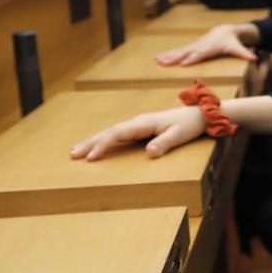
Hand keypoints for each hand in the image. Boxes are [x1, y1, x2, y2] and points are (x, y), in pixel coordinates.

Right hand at [70, 106, 206, 160]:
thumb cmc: (188, 125)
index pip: (118, 133)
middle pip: (109, 132)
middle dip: (90, 143)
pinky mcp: (140, 128)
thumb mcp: (179, 136)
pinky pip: (118, 134)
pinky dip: (104, 140)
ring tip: (76, 151)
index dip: (104, 145)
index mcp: (144, 123)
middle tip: (73, 154)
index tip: (91, 157)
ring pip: (111, 132)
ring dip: (93, 141)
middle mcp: (137, 122)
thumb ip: (164, 144)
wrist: (198, 115)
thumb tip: (149, 153)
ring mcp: (138, 124)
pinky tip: (96, 146)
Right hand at [155, 24, 255, 65]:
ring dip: (167, 56)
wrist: (225, 31)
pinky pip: (177, 51)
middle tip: (164, 63)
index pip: (200, 54)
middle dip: (175, 58)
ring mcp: (193, 46)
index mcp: (210, 47)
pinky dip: (167, 54)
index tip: (183, 63)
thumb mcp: (239, 47)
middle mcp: (200, 46)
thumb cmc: (232, 41)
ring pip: (179, 51)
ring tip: (157, 61)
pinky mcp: (190, 47)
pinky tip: (157, 59)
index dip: (192, 58)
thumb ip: (245, 53)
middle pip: (186, 52)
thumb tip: (254, 58)